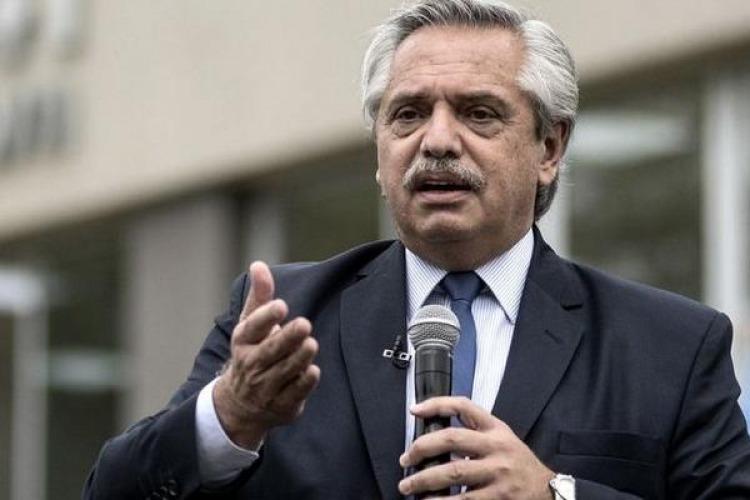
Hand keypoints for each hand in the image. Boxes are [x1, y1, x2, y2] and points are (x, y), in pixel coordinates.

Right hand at [213, 261, 320, 448]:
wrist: (241, 404)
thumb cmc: (252, 352)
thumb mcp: (251, 324)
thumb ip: (260, 295)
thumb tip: (258, 264)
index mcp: (243, 341)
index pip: (252, 328)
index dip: (266, 316)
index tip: (281, 305)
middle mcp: (251, 365)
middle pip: (269, 351)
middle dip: (287, 338)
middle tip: (304, 323)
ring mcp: (264, 388)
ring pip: (283, 372)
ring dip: (297, 359)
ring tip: (311, 344)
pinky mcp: (281, 405)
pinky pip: (292, 395)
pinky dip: (302, 384)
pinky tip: (313, 371)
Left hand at [399, 397, 554, 498]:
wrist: (548, 491)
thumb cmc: (518, 463)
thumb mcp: (502, 437)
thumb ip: (475, 431)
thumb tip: (434, 435)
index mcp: (495, 429)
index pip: (463, 406)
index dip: (437, 404)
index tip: (414, 410)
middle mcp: (496, 447)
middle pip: (451, 438)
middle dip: (422, 448)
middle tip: (405, 459)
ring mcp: (497, 474)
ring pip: (453, 472)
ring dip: (424, 480)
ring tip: (408, 486)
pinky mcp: (498, 499)